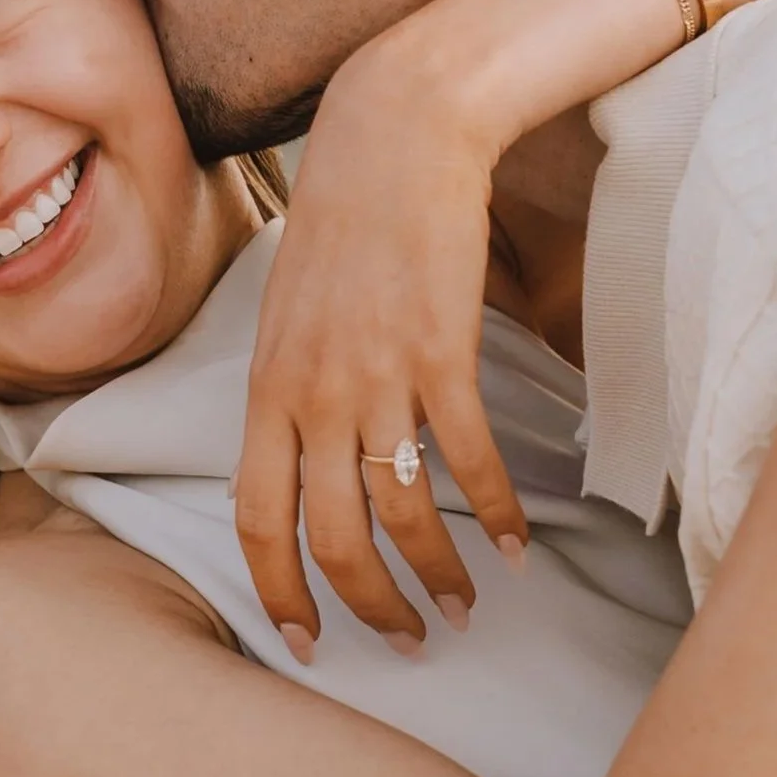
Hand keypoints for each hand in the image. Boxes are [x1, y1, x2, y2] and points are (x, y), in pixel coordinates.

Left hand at [234, 41, 530, 653]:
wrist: (393, 134)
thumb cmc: (341, 220)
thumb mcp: (288, 315)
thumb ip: (291, 391)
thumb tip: (304, 462)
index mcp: (266, 390)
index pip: (257, 522)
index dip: (279, 594)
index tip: (307, 642)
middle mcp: (311, 394)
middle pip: (331, 537)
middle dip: (369, 606)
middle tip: (407, 641)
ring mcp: (376, 375)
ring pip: (402, 512)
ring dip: (439, 574)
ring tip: (466, 606)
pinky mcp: (441, 352)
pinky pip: (470, 458)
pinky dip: (501, 511)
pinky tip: (520, 544)